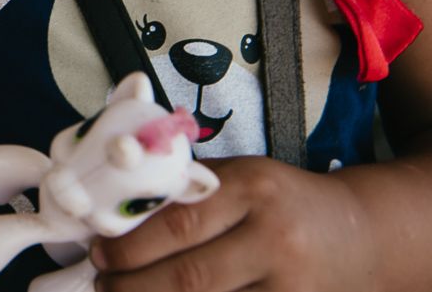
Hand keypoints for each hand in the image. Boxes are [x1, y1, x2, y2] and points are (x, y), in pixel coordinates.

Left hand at [91, 156, 378, 291]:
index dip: (130, 245)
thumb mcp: (240, 177)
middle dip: (132, 285)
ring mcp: (289, 286)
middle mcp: (274, 238)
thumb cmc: (281, 201)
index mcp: (252, 189)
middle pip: (189, 276)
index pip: (178, 223)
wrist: (359, 233)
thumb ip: (188, 190)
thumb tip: (119, 211)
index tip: (98, 251)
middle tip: (103, 283)